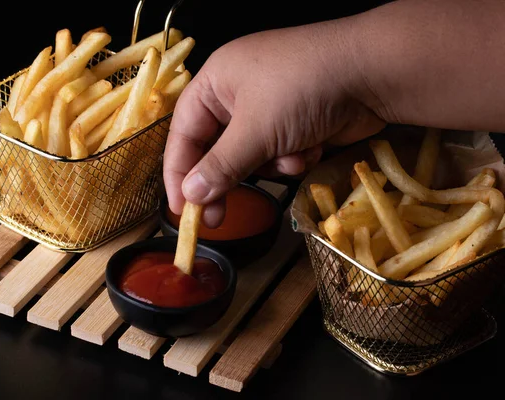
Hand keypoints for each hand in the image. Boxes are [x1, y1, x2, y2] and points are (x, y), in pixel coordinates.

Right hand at [163, 21, 385, 226]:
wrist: (374, 72)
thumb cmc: (303, 88)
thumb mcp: (256, 130)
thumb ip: (220, 166)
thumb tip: (190, 195)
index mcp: (216, 82)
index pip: (184, 133)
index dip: (178, 172)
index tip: (180, 209)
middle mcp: (238, 94)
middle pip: (217, 149)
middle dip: (226, 179)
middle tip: (217, 218)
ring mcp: (270, 109)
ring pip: (252, 157)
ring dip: (271, 165)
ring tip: (290, 157)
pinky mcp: (296, 124)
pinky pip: (280, 154)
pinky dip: (294, 157)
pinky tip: (311, 146)